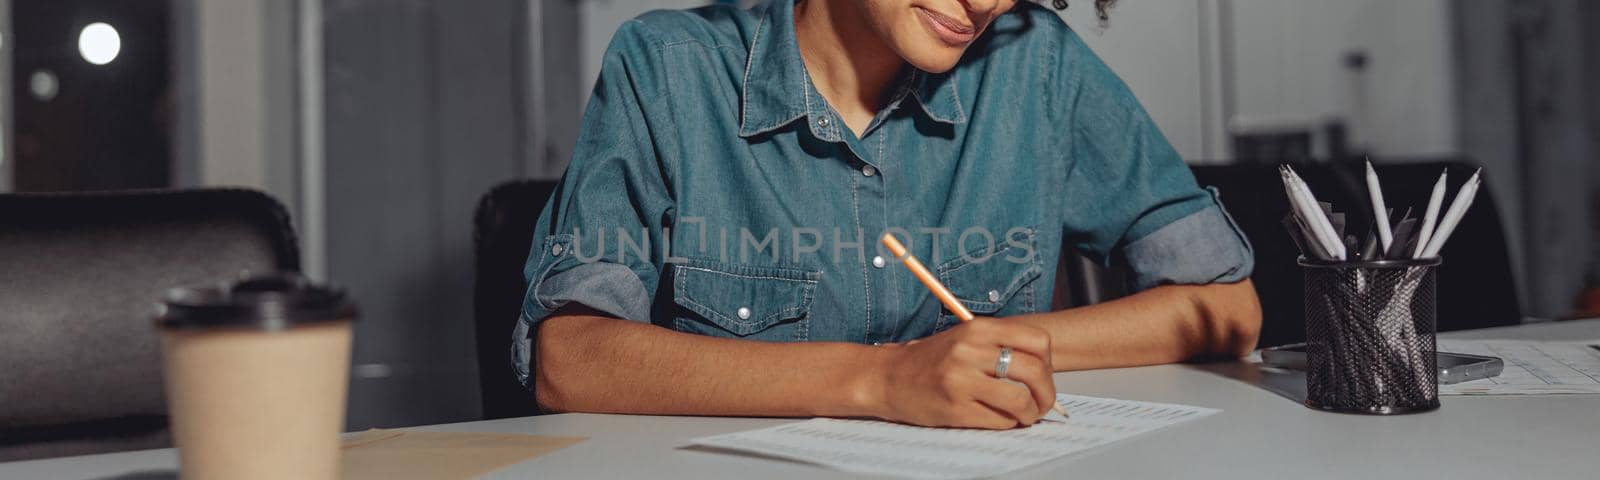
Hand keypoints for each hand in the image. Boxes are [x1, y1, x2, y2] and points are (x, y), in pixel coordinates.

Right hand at [868, 318, 1055, 428]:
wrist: (887, 377)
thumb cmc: (928, 360)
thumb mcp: (964, 339)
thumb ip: (999, 346)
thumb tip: (1041, 368)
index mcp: (978, 329)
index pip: (1037, 341)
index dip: (1048, 362)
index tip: (1043, 373)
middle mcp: (970, 351)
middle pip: (1035, 372)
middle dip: (1046, 393)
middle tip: (1043, 402)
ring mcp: (962, 381)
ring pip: (1021, 401)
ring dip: (1031, 413)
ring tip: (1025, 415)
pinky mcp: (955, 409)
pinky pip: (1000, 421)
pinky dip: (1008, 423)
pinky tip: (1000, 419)